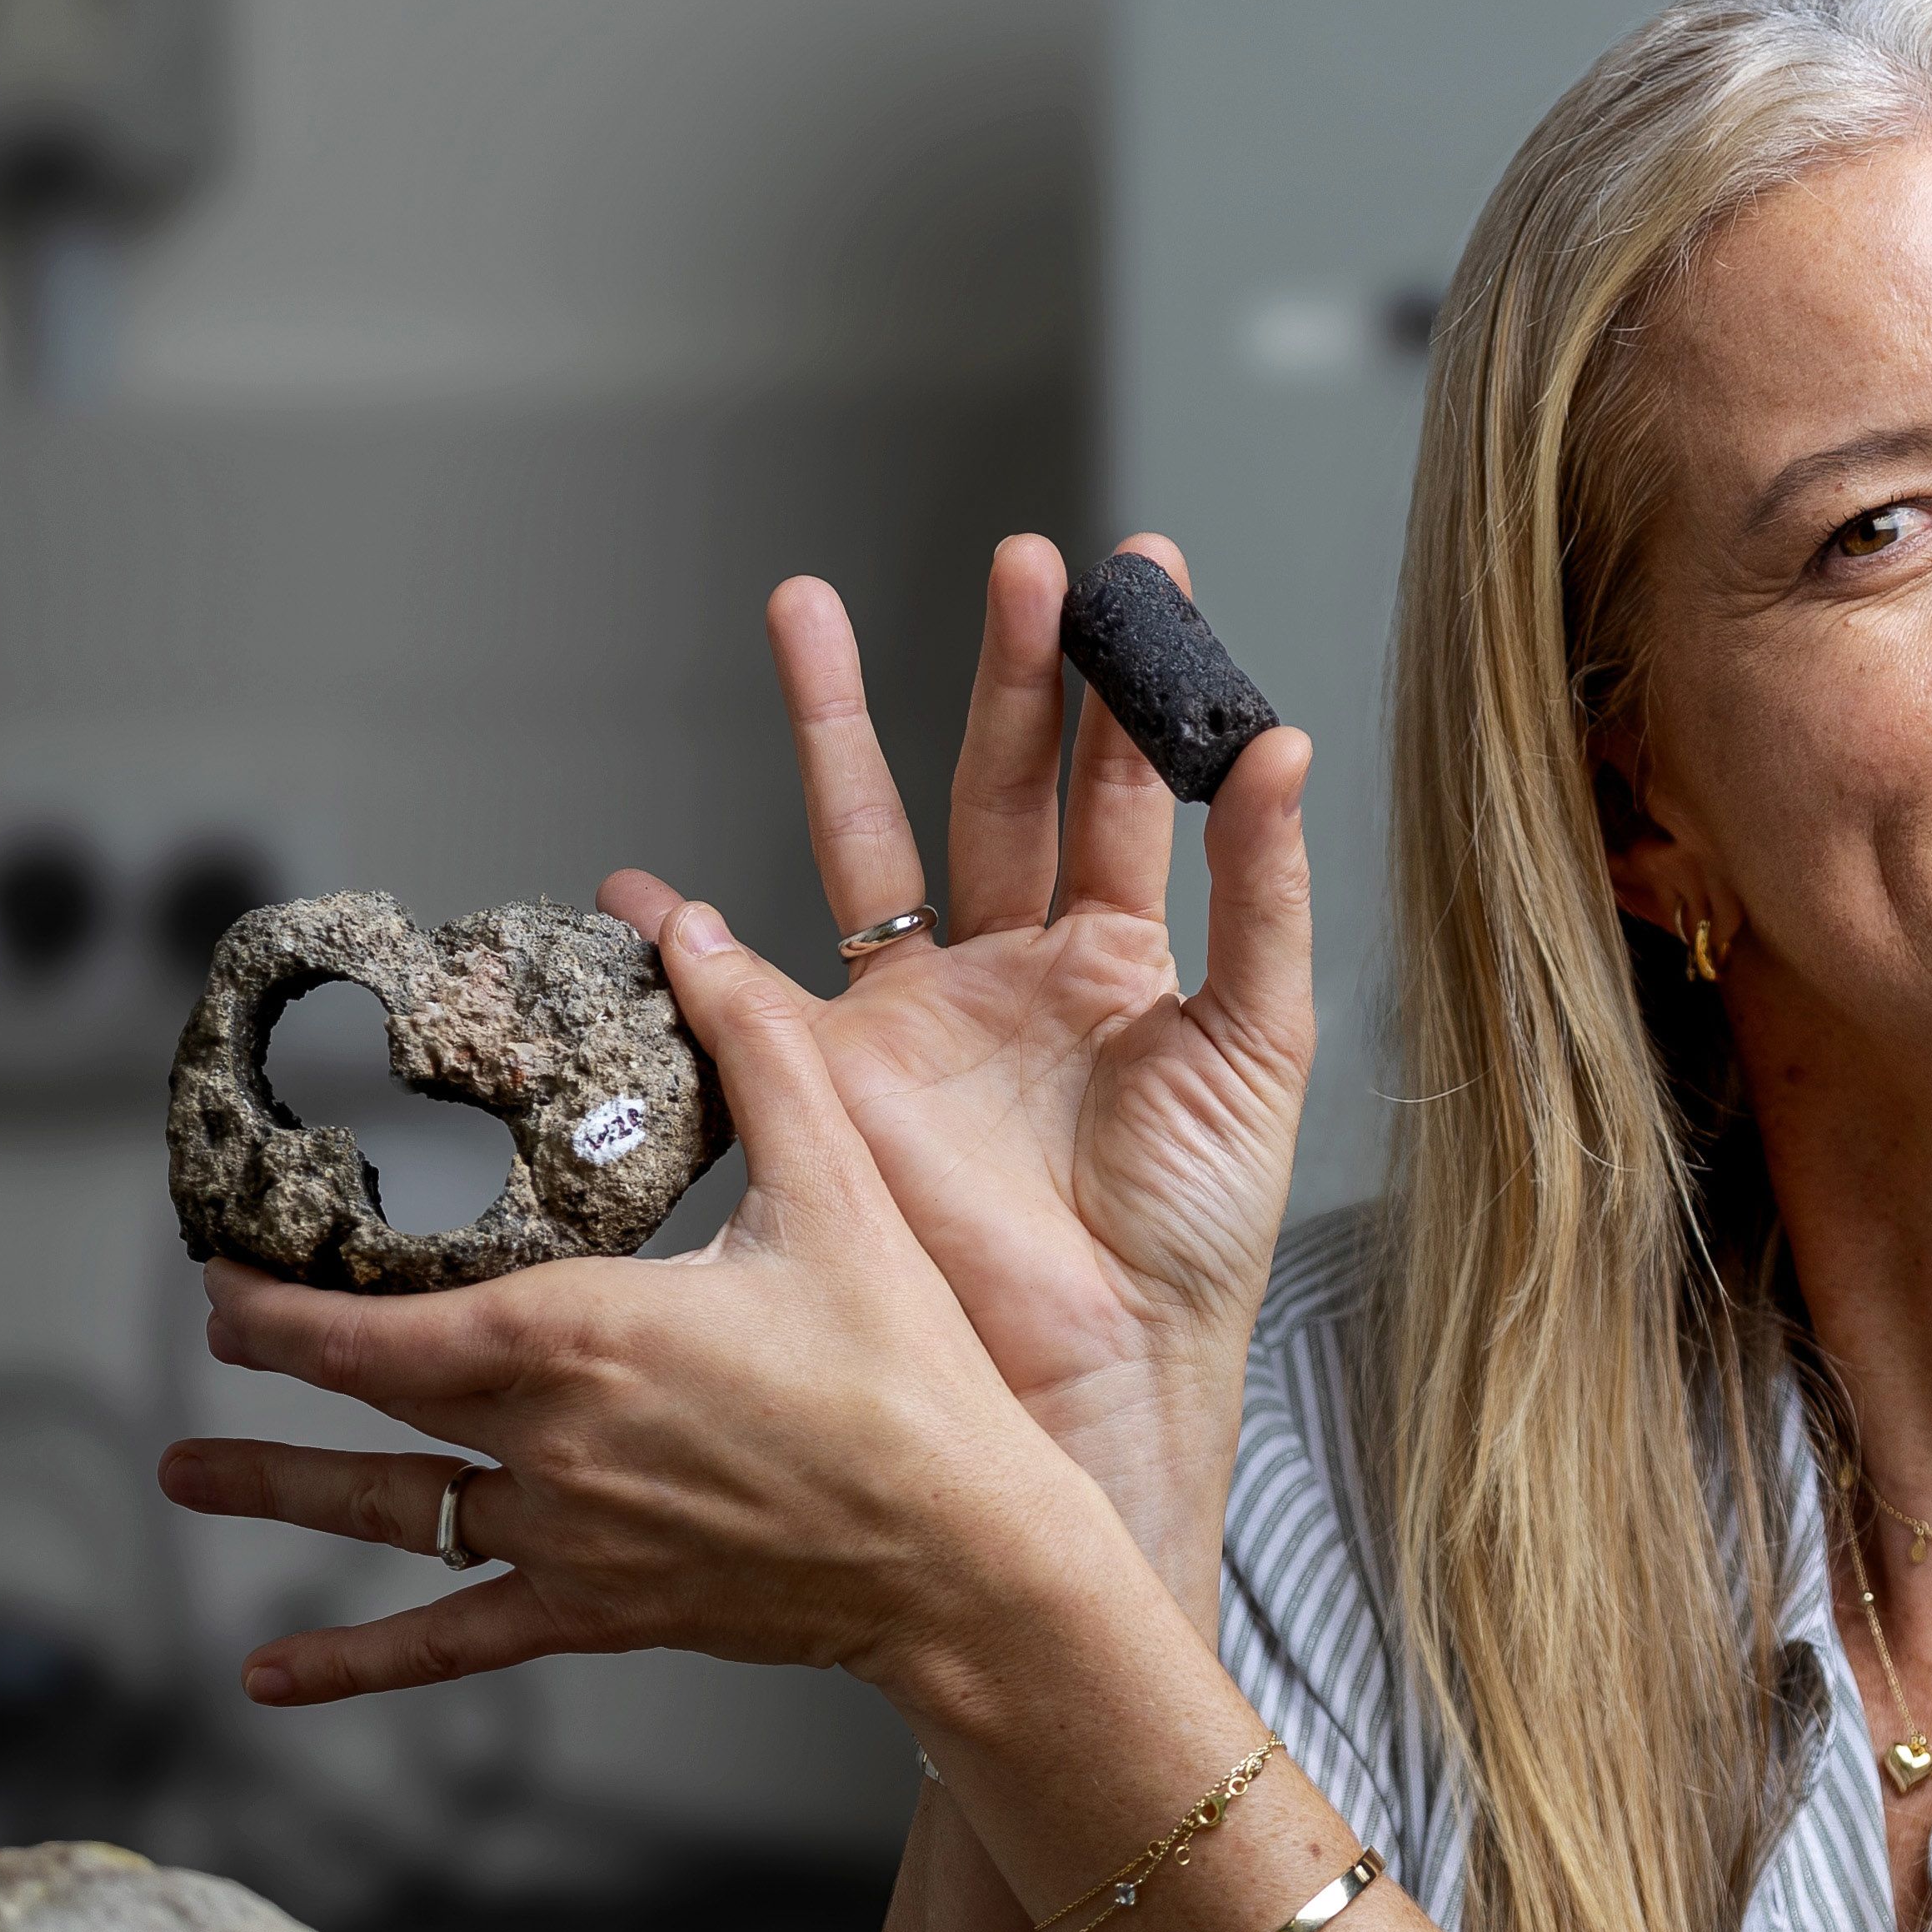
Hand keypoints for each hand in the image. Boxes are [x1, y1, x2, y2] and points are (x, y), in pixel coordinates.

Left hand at [164, 908, 1116, 1718]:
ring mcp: (566, 1538)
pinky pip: (454, 1640)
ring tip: (185, 1477)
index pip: (378, 1322)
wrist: (968, 1557)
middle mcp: (550, 1442)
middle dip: (280, 1353)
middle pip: (374, 1395)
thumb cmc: (911, 1378)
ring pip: (393, 1512)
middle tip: (219, 1320)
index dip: (278, 1297)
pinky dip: (356, 1661)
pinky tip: (273, 1674)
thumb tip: (688, 927)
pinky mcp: (600, 1609)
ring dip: (281, 1487)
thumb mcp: (836, 1191)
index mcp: (583, 1335)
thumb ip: (754, 1050)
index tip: (226, 1262)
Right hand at [601, 548, 1308, 1622]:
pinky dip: (685, 934)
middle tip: (1015, 560)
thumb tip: (1286, 745)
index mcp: (1122, 954)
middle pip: (1001, 777)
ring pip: (869, 835)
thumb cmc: (1194, 1236)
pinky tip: (645, 883)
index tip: (1133, 567)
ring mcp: (921, 1014)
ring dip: (836, 721)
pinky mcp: (837, 1075)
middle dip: (1005, 664)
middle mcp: (1016, 967)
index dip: (1126, 681)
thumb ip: (1265, 895)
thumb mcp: (1258, 1047)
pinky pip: (747, 987)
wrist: (1105, 1371)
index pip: (1124, 784)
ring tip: (803, 607)